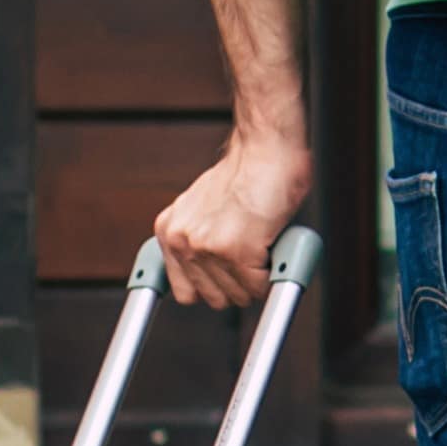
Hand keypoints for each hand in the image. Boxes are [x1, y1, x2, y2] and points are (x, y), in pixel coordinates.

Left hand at [154, 130, 311, 310]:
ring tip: (266, 250)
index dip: (212, 289)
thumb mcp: (206, 206)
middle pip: (213, 298)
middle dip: (239, 286)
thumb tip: (219, 269)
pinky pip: (260, 285)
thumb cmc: (248, 171)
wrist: (266, 148)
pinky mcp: (237, 251)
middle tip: (255, 263)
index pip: (184, 290)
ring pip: (239, 294)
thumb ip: (203, 236)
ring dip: (258, 280)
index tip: (225, 288)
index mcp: (170, 231)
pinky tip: (276, 249)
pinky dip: (275, 273)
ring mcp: (208, 248)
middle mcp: (183, 241)